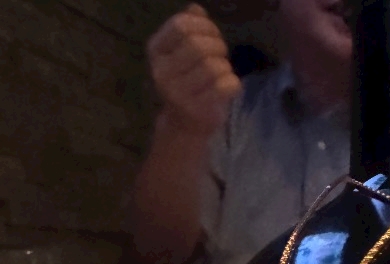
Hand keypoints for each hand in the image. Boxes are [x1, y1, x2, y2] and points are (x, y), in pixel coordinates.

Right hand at [147, 4, 241, 135]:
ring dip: (225, 66)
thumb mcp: (181, 53)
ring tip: (222, 72)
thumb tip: (196, 9)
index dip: (204, 25)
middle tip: (221, 54)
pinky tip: (227, 87)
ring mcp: (179, 94)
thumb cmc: (186, 83)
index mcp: (156, 52)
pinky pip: (225, 85)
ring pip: (213, 66)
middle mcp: (163, 73)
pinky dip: (233, 83)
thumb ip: (188, 29)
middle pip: (198, 45)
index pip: (181, 25)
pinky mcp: (198, 110)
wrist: (184, 125)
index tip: (212, 34)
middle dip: (217, 45)